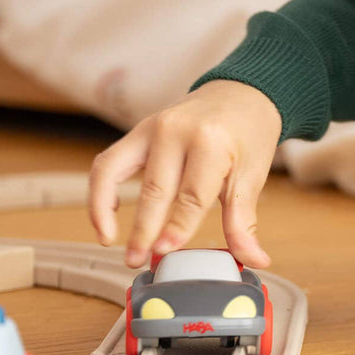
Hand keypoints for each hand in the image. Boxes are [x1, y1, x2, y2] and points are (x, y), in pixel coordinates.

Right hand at [88, 80, 281, 270]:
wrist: (240, 94)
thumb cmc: (248, 133)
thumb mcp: (252, 175)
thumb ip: (243, 221)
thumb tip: (255, 260)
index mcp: (211, 141)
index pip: (191, 194)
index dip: (177, 227)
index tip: (164, 253)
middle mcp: (176, 130)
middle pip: (154, 188)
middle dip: (143, 229)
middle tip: (136, 260)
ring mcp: (151, 127)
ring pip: (114, 170)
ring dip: (104, 209)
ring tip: (109, 241)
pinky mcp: (137, 131)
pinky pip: (107, 161)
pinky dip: (100, 189)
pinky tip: (106, 216)